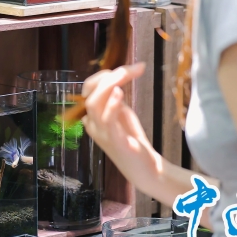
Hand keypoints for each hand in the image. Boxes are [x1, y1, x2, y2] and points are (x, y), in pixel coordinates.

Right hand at [74, 63, 160, 188]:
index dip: (107, 74)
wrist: (146, 169)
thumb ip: (114, 99)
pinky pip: (106, 120)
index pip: (90, 88)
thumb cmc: (132, 140)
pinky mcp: (114, 141)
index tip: (131, 68)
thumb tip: (115, 81)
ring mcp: (101, 133)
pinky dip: (110, 104)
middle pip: (90, 92)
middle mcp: (92, 123)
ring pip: (94, 103)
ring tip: (125, 74)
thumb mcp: (121, 114)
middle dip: (108, 76)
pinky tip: (119, 93)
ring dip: (109, 85)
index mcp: (92, 116)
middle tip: (131, 69)